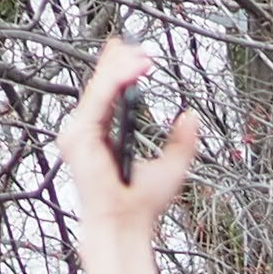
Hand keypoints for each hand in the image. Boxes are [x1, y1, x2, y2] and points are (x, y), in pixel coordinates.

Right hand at [57, 39, 198, 244]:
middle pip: (101, 85)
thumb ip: (183, 141)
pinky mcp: (80, 137)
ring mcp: (80, 134)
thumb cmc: (141, 205)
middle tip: (141, 49)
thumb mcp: (172, 165)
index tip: (137, 54)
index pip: (108, 93)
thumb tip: (192, 116)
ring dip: (120, 69)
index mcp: (105, 135)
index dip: (120, 70)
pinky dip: (113, 83)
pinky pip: (97, 101)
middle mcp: (88, 132)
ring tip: (142, 59)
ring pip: (100, 88)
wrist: (125, 224)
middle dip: (120, 63)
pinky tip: (129, 71)